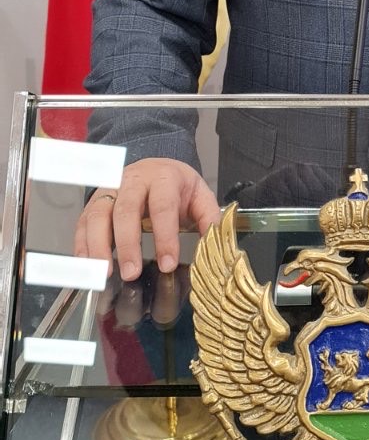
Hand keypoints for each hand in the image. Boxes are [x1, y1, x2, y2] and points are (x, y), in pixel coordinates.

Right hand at [74, 157, 220, 280]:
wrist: (156, 166)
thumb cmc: (176, 186)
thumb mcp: (199, 195)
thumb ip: (209, 217)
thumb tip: (215, 241)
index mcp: (163, 177)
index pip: (163, 206)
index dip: (164, 236)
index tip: (167, 263)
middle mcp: (133, 180)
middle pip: (126, 209)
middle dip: (127, 243)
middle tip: (130, 273)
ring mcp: (111, 189)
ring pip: (99, 213)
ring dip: (98, 245)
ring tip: (103, 273)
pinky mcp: (95, 200)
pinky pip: (83, 220)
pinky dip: (82, 243)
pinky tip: (87, 264)